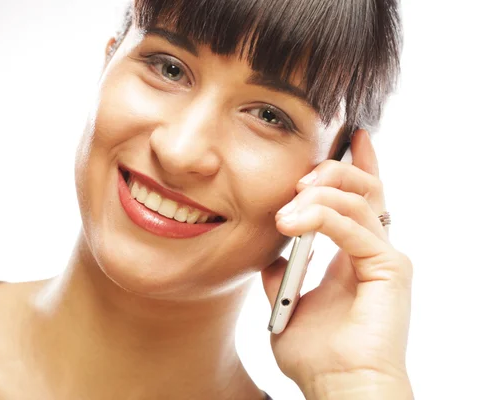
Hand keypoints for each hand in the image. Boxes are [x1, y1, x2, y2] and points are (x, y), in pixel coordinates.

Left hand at [261, 130, 412, 396]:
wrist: (337, 389)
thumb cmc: (318, 355)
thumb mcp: (286, 305)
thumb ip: (282, 275)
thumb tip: (269, 253)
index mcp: (353, 255)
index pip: (359, 199)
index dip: (356, 165)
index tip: (348, 137)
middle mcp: (374, 250)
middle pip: (364, 189)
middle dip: (332, 172)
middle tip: (300, 176)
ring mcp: (385, 258)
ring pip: (360, 201)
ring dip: (320, 195)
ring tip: (286, 208)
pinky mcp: (390, 270)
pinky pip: (357, 229)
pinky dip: (325, 219)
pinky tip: (295, 223)